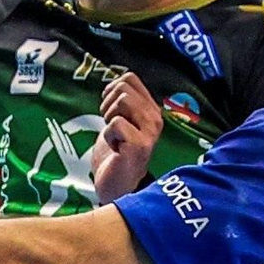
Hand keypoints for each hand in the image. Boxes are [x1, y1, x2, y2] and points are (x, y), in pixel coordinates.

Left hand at [90, 72, 163, 204]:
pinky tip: (116, 149)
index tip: (111, 112)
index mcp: (150, 109)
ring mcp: (149, 132)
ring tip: (115, 137)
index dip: (111, 91)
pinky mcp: (140, 144)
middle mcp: (155, 118)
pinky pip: (116, 123)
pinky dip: (108, 135)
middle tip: (112, 128)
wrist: (117, 185)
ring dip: (109, 119)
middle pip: (123, 88)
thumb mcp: (120, 120)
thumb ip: (122, 101)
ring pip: (122, 101)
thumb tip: (115, 82)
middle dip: (108, 105)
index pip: (129, 78)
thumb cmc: (116, 153)